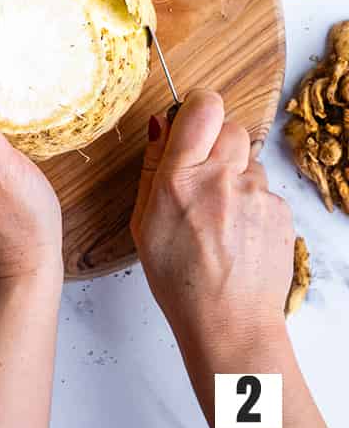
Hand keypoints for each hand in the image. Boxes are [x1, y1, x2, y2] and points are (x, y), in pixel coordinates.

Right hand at [132, 91, 294, 355]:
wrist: (229, 321)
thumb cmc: (180, 281)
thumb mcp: (145, 226)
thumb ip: (154, 170)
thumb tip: (162, 127)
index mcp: (181, 179)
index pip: (204, 106)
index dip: (198, 110)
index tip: (192, 124)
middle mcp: (223, 179)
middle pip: (231, 128)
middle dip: (217, 146)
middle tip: (202, 181)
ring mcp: (257, 194)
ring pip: (249, 163)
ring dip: (235, 180)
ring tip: (218, 222)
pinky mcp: (281, 210)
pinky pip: (265, 193)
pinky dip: (252, 207)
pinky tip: (237, 237)